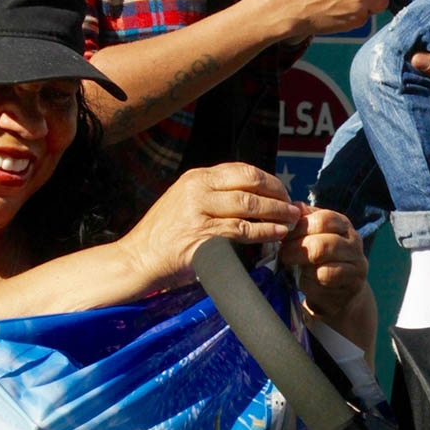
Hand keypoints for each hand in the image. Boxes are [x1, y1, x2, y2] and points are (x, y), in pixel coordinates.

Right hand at [120, 163, 300, 289]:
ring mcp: (199, 211)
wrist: (136, 259)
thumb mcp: (185, 202)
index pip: (242, 169)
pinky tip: (277, 234)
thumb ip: (213, 194)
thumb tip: (251, 196)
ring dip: (276, 212)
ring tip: (291, 219)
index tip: (283, 191)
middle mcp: (198, 188)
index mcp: (197, 177)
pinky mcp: (201, 235)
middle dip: (276, 193)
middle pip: (250, 183)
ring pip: (249, 205)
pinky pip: (242, 230)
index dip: (268, 180)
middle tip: (292, 205)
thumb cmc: (164, 235)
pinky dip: (264, 231)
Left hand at [280, 205, 372, 334]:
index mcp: (343, 224)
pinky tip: (305, 280)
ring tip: (291, 265)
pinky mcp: (352, 285)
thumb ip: (304, 220)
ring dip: (301, 264)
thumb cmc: (321, 257)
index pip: (323, 219)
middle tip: (283, 253)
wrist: (339, 289)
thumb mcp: (313, 235)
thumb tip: (291, 206)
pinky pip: (325, 280)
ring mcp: (356, 264)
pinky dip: (310, 281)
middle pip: (322, 243)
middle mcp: (354, 242)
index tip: (283, 235)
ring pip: (324, 266)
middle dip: (296, 248)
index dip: (299, 227)